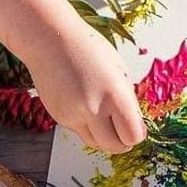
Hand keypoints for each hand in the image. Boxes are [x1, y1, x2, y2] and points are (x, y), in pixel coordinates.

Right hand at [22, 27, 146, 153]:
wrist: (50, 39)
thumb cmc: (87, 48)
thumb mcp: (118, 71)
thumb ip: (126, 101)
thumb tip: (133, 124)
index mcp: (114, 94)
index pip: (133, 136)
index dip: (136, 134)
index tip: (135, 127)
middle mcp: (93, 108)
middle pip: (114, 147)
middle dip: (121, 142)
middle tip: (122, 131)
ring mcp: (74, 115)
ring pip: (95, 143)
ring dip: (103, 137)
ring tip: (104, 118)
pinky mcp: (60, 118)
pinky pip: (80, 132)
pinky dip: (86, 125)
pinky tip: (83, 104)